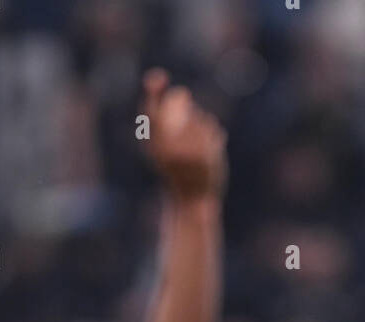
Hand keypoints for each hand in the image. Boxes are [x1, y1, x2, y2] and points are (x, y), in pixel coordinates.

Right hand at [142, 69, 225, 200]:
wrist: (193, 200)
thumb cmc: (176, 171)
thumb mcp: (162, 149)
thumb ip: (162, 121)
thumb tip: (172, 88)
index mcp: (154, 145)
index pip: (152, 111)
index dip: (154, 91)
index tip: (157, 78)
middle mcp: (168, 146)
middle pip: (178, 103)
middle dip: (182, 102)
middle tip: (183, 108)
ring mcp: (188, 149)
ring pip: (199, 116)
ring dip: (201, 126)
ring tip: (197, 148)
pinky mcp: (206, 152)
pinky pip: (212, 127)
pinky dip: (212, 137)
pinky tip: (208, 153)